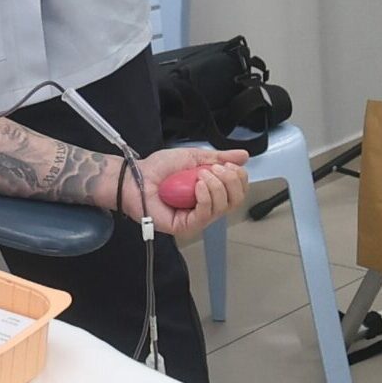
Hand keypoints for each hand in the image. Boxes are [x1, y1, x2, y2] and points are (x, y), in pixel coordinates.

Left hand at [116, 147, 249, 239]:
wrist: (137, 176)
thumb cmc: (159, 168)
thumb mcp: (194, 156)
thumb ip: (219, 157)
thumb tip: (244, 156)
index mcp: (211, 191)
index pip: (238, 191)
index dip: (239, 177)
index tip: (227, 165)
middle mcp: (207, 206)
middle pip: (236, 200)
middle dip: (230, 181)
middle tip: (213, 169)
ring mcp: (197, 218)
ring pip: (223, 207)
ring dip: (215, 186)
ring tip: (199, 175)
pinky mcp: (186, 226)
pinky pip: (205, 214)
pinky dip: (205, 197)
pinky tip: (197, 186)